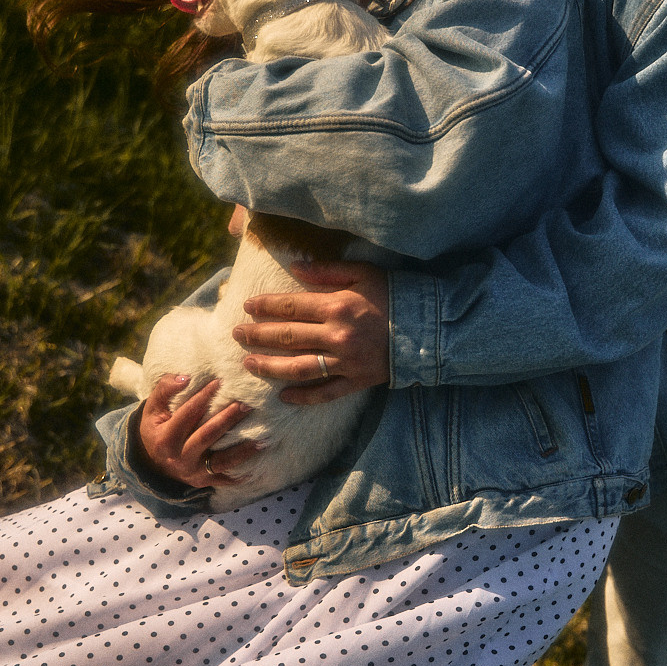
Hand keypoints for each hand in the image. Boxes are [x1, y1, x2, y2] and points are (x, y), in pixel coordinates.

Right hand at [137, 375, 264, 488]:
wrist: (152, 462)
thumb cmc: (156, 428)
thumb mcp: (152, 409)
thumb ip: (165, 389)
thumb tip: (186, 377)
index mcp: (164, 438)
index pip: (188, 413)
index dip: (204, 397)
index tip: (221, 381)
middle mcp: (179, 457)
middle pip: (208, 435)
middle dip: (228, 419)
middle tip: (247, 405)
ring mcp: (192, 472)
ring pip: (221, 461)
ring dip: (243, 450)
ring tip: (264, 437)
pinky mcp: (203, 481)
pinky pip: (225, 479)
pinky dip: (241, 474)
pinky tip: (259, 463)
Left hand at [231, 260, 389, 404]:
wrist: (430, 328)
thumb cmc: (395, 295)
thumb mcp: (364, 273)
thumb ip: (328, 271)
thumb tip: (295, 268)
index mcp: (338, 306)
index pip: (291, 307)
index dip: (265, 306)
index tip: (246, 307)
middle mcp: (337, 335)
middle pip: (288, 337)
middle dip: (258, 335)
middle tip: (236, 335)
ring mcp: (346, 362)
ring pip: (299, 368)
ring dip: (270, 367)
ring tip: (249, 364)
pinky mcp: (357, 381)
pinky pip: (325, 393)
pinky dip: (304, 397)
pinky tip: (283, 397)